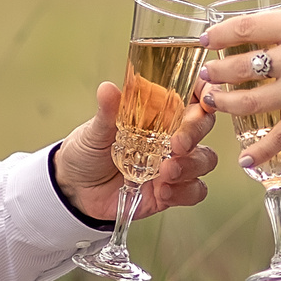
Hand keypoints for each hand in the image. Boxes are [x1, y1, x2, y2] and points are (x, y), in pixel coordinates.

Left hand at [53, 80, 218, 221]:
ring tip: (167, 173)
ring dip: (191, 165)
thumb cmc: (87, 152)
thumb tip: (108, 89)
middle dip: (195, 132)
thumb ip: (107, 113)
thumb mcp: (94, 131)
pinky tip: (163, 192)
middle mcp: (171, 136)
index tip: (202, 97)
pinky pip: (194, 191)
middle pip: (204, 125)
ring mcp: (174, 164)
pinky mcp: (171, 191)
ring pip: (205, 159)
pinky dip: (184, 192)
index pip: (192, 95)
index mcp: (158, 113)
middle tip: (178, 143)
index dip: (204, 92)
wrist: (76, 189)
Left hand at [201, 8, 280, 207]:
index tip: (206, 41)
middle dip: (214, 73)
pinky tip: (244, 158)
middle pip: (238, 67)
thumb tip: (259, 35)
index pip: (243, 28)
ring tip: (213, 103)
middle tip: (206, 76)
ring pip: (249, 101)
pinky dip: (259, 151)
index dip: (218, 36)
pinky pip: (278, 137)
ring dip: (224, 104)